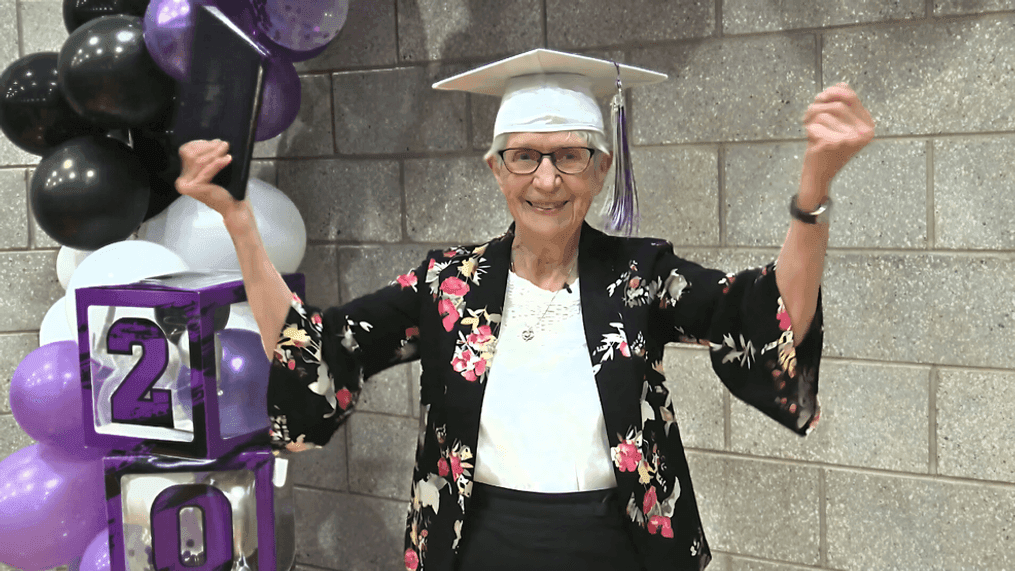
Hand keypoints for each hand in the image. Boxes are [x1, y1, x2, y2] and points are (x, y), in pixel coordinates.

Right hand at [175, 139, 238, 215]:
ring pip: (200, 161)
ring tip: (226, 148)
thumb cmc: (227, 188)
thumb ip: (209, 157)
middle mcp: (182, 181)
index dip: (200, 144)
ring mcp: (186, 185)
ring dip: (214, 153)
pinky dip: (218, 163)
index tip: (214, 142)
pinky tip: (227, 159)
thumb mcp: (214, 169)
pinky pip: (207, 171)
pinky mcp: (194, 188)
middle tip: (223, 144)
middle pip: (192, 155)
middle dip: (208, 147)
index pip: (186, 152)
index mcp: (184, 175)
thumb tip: (213, 141)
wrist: (233, 207)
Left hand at [801, 83, 874, 197]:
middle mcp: (862, 133)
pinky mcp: (832, 143)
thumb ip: (843, 105)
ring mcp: (849, 139)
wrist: (819, 175)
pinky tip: (810, 138)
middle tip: (811, 112)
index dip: (832, 92)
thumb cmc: (827, 149)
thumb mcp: (839, 125)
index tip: (821, 98)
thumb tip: (842, 83)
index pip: (850, 96)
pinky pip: (815, 123)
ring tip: (810, 125)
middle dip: (819, 104)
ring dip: (812, 116)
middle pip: (837, 103)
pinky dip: (808, 128)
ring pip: (824, 112)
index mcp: (868, 126)